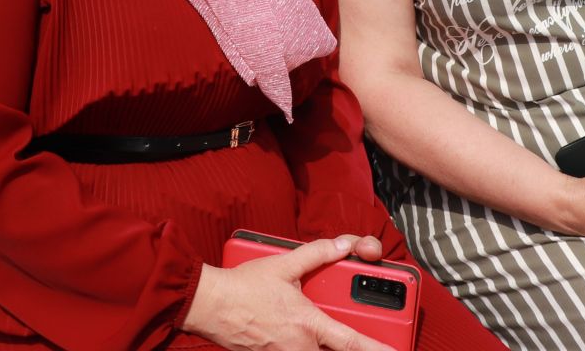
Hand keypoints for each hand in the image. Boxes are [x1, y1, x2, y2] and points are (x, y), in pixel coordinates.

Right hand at [184, 236, 396, 350]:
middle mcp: (299, 346)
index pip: (350, 342)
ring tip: (304, 327)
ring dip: (319, 345)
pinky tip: (288, 333)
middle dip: (343, 346)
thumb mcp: (283, 264)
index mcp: (307, 323)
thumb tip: (343, 244)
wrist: (209, 305)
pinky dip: (300, 345)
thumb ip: (317, 253)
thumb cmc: (243, 287)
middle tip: (344, 334)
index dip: (375, 349)